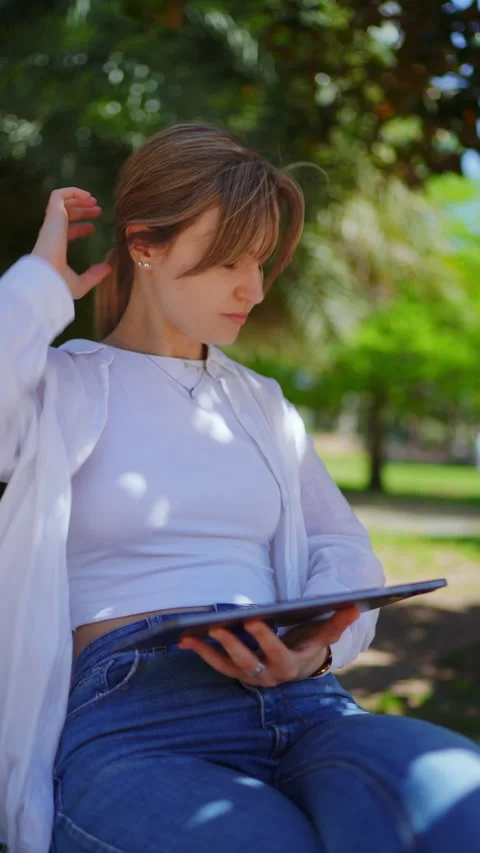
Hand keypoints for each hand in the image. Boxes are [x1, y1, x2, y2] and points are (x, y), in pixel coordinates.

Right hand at [31, 187, 111, 299]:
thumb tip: (108, 268)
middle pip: (67, 216)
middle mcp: (52, 233)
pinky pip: (58, 195)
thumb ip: (94, 276)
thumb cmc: (59, 284)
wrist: (46, 277)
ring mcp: (52, 223)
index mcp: (56, 247)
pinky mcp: (53, 215)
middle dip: (82, 211)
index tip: (93, 228)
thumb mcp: (81, 283)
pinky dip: (72, 191)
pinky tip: (87, 195)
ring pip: (63, 203)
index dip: (80, 228)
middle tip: (99, 210)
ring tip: (94, 200)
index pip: (67, 232)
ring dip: (79, 199)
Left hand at [178, 605, 359, 686]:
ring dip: (208, 651)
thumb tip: (356, 606)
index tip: (254, 619)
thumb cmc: (310, 644)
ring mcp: (250, 676)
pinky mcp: (237, 673)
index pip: (277, 653)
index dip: (265, 638)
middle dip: (232, 645)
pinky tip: (183, 639)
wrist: (300, 667)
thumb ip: (337, 623)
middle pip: (248, 663)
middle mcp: (268, 676)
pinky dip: (201, 652)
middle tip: (217, 626)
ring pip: (227, 667)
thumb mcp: (324, 635)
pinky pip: (216, 665)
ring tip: (189, 635)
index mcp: (290, 666)